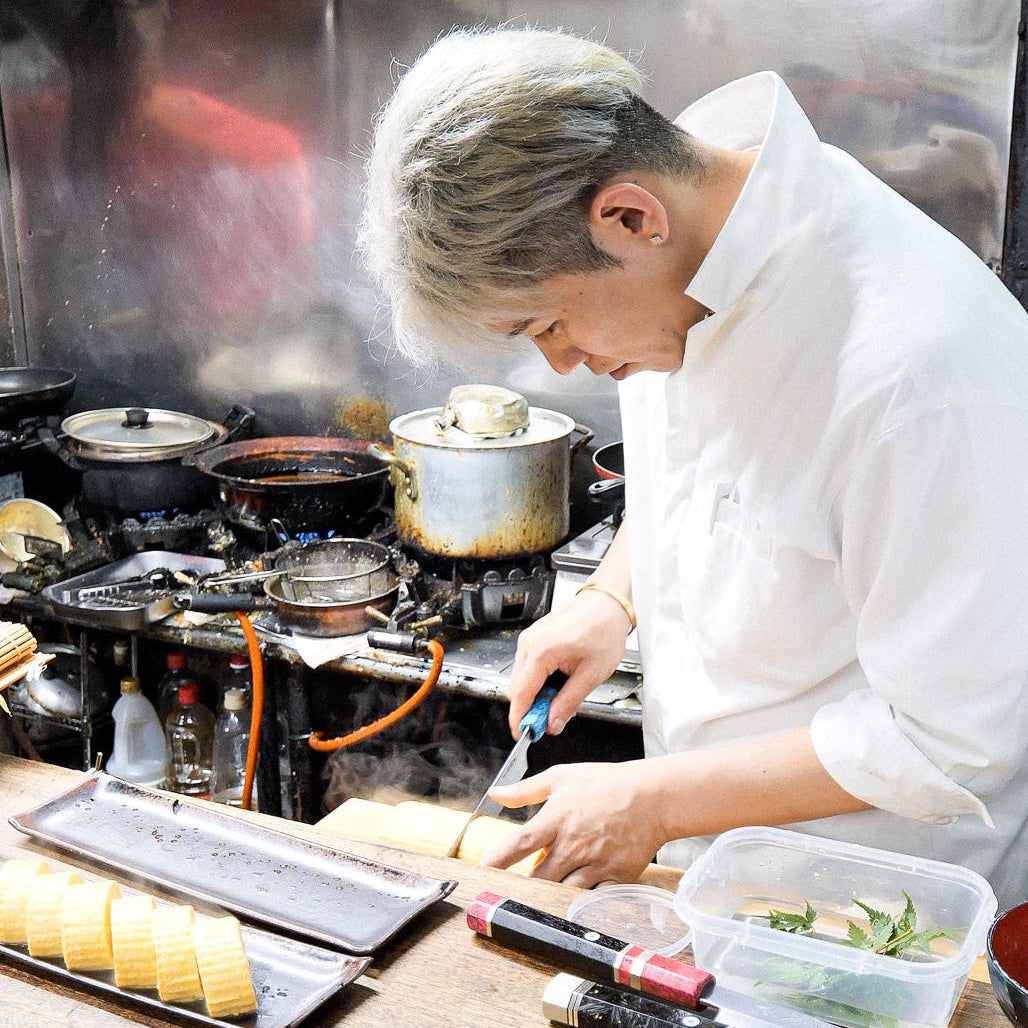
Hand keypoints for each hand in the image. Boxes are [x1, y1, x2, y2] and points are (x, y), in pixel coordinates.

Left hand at [479, 760, 663, 887]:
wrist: (652, 797)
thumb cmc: (606, 783)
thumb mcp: (562, 777)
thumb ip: (525, 789)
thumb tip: (495, 793)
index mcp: (557, 819)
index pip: (520, 843)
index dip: (498, 860)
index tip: (480, 873)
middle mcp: (573, 844)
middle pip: (537, 878)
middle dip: (521, 888)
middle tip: (508, 892)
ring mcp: (594, 864)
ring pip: (561, 892)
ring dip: (546, 897)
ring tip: (535, 900)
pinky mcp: (613, 878)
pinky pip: (590, 899)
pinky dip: (577, 903)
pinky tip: (568, 903)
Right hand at [508, 590, 630, 736]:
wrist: (608, 602)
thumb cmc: (603, 629)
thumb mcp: (591, 674)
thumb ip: (568, 703)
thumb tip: (552, 723)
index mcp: (540, 651)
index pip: (520, 694)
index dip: (519, 718)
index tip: (522, 734)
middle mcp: (529, 644)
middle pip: (517, 688)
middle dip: (530, 709)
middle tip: (549, 722)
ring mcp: (530, 639)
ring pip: (522, 678)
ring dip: (535, 695)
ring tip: (560, 700)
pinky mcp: (535, 638)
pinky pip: (528, 667)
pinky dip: (538, 681)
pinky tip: (557, 685)